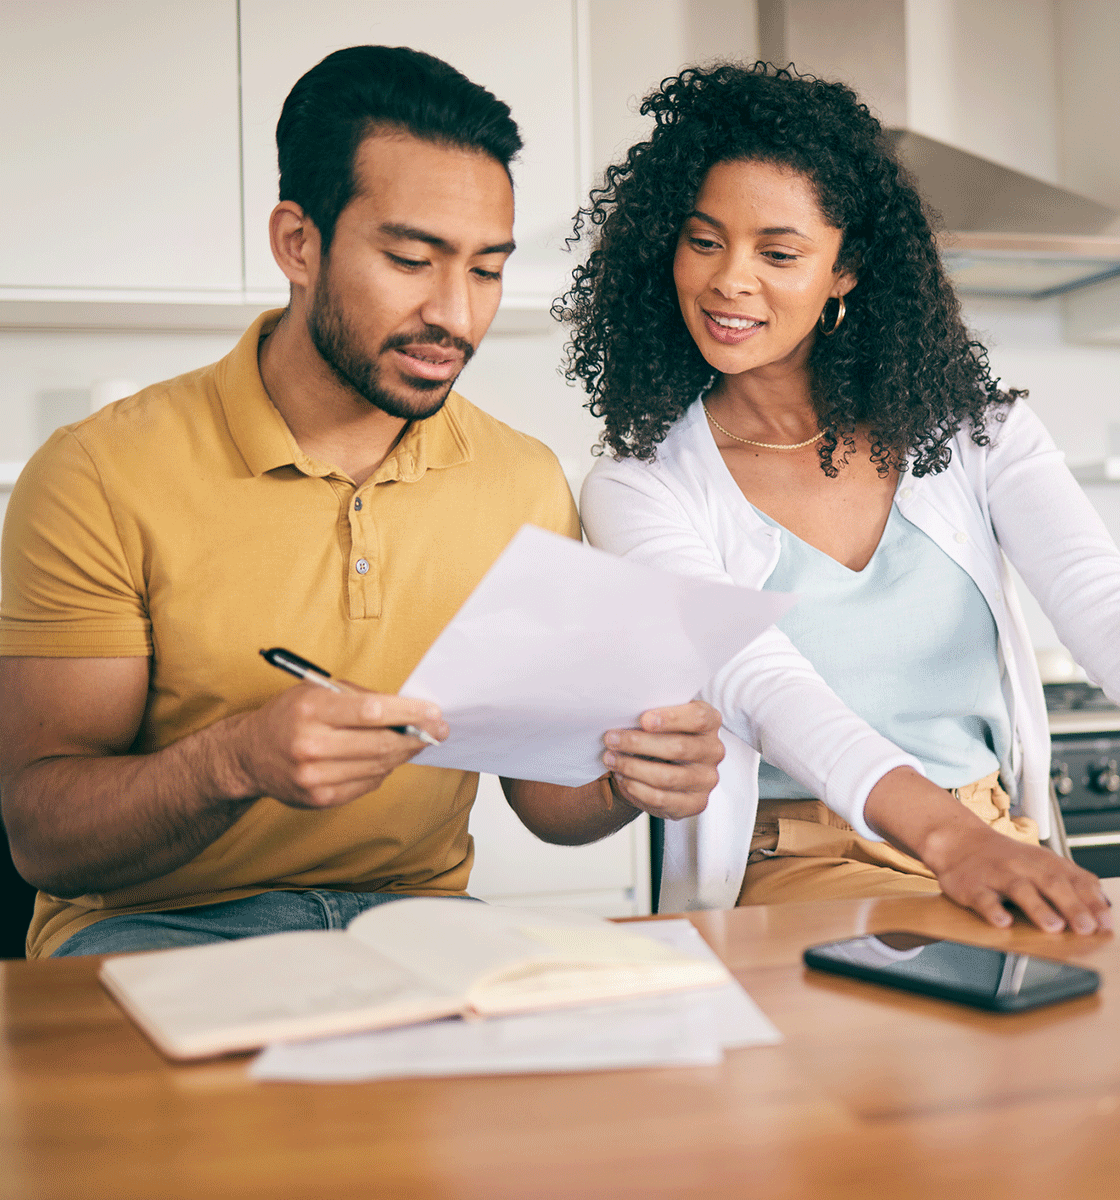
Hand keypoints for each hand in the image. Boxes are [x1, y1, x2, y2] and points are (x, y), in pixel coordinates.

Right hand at [224, 682, 446, 810]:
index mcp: (311, 710)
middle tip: (439, 730)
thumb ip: (360, 697)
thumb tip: (409, 709)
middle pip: (380, 744)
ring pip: (378, 767)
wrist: (250, 755)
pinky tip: (387, 758)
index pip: (372, 712)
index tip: (433, 712)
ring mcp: (314, 777)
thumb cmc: (290, 715)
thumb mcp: (317, 690)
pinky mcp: (320, 799)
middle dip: (416, 736)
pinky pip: (367, 784)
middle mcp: (311, 744)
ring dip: (403, 754)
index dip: (408, 712)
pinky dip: (383, 770)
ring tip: (416, 741)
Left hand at [601, 700, 723, 819]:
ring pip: (666, 777)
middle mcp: (714, 751)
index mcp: (710, 722)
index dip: (671, 718)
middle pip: (678, 747)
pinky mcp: (695, 803)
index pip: (698, 717)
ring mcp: (707, 779)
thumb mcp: (662, 717)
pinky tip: (622, 778)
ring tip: (611, 759)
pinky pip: (661, 798)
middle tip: (611, 739)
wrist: (663, 765)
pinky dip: (636, 788)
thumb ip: (653, 713)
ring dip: (632, 767)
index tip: (643, 719)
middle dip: (638, 743)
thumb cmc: (661, 734)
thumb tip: (624, 712)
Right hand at [866, 767, 1111, 934]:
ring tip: (1053, 927)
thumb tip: (1105, 907)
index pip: (1076, 879)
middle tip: (1087, 928)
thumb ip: (1071, 883)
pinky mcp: (972, 886)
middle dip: (1072, 907)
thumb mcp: (1041, 863)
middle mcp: (1024, 866)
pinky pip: (983, 898)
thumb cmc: (1005, 858)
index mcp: (1045, 862)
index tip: (1106, 923)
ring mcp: (997, 875)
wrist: (958, 840)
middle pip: (1052, 883)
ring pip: (1020, 889)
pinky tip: (1003, 922)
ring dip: (1038, 908)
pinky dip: (993, 910)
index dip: (1093, 902)